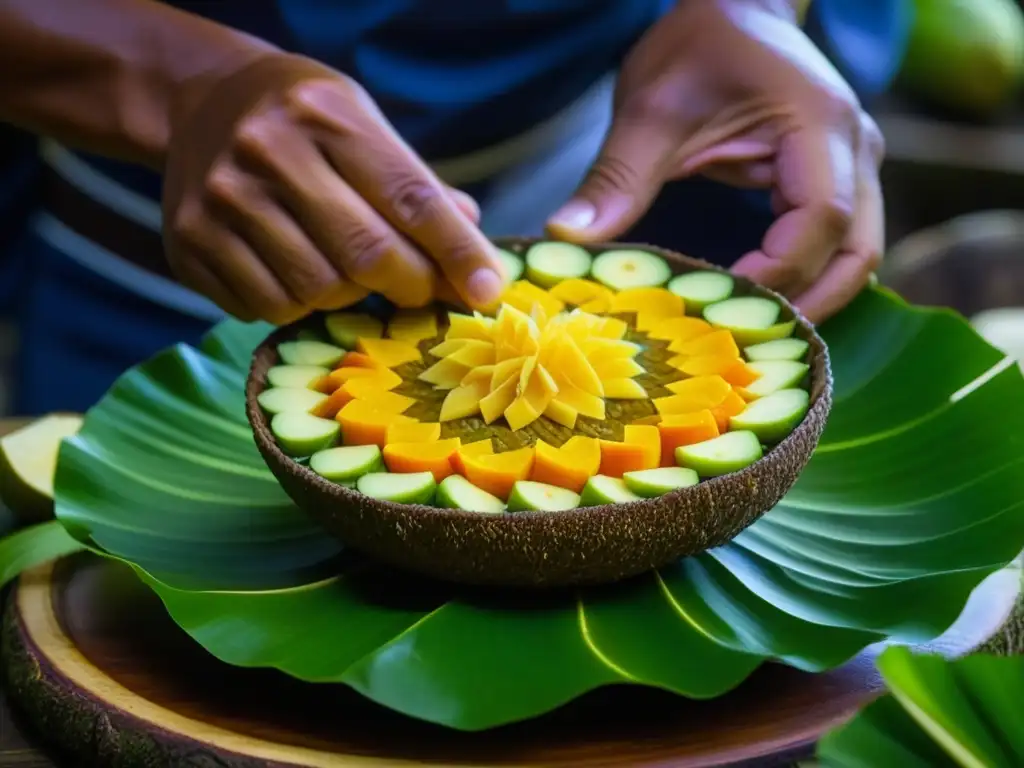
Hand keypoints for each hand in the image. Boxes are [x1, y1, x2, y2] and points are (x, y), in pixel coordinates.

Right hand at [163, 53, 504, 323]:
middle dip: (410, 286)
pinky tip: (299, 277)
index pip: (411, 198)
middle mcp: (268, 151)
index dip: (458, 253)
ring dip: (349, 300)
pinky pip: (266, 309)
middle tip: (420, 291)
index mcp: (327, 115)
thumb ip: (420, 189)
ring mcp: (222, 200)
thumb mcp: (365, 125)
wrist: (201, 102)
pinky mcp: (189, 243)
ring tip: (350, 276)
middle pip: (367, 255)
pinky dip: (297, 308)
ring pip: (317, 292)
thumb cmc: (305, 120)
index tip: (487, 290)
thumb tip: (478, 259)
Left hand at [547, 0, 883, 322]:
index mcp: (817, 124)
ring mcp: (856, 162)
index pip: (820, 218)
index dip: (776, 271)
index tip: (719, 301)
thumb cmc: (696, 47)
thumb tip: (567, 237)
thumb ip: (617, 175)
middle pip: (857, 252)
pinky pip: (839, 243)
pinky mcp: (840, 175)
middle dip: (807, 304)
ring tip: (752, 331)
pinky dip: (807, 276)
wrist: (733, 5)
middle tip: (744, 343)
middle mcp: (855, 147)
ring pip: (857, 254)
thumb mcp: (650, 109)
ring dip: (813, 297)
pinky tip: (760, 300)